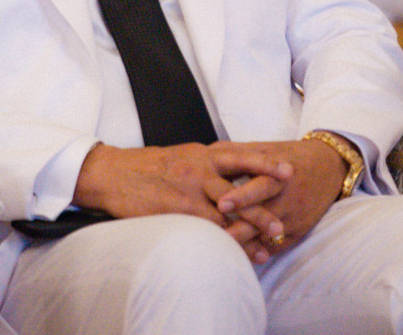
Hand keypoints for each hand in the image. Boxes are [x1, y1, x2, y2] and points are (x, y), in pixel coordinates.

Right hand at [73, 142, 291, 261]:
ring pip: (229, 208)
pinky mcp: (178, 209)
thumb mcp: (183, 156)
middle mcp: (201, 167)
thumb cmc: (150, 167)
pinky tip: (240, 250)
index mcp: (204, 153)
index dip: (266, 162)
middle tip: (288, 208)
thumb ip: (209, 163)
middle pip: (242, 181)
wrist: (114, 174)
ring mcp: (190, 189)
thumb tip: (233, 170)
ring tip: (273, 239)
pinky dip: (227, 238)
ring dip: (253, 224)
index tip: (289, 170)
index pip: (241, 155)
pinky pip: (209, 226)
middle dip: (267, 196)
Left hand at [216, 138, 345, 254]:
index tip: (221, 204)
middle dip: (242, 226)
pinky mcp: (299, 232)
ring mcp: (295, 217)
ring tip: (222, 251)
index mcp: (281, 173)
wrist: (330, 167)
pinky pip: (278, 247)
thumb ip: (239, 152)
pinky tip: (241, 257)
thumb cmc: (290, 156)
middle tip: (218, 235)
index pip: (262, 186)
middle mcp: (290, 196)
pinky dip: (259, 252)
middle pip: (266, 215)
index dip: (242, 196)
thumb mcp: (268, 149)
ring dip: (247, 244)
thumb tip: (206, 151)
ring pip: (269, 236)